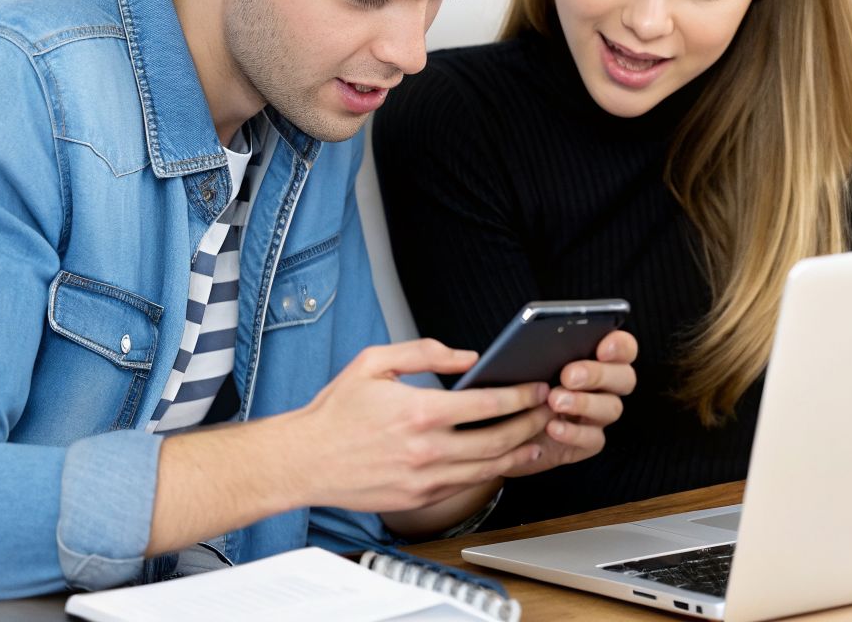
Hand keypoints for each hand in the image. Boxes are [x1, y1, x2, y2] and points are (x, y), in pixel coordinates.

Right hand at [283, 338, 553, 511]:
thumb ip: (425, 352)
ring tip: (538, 437)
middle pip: (499, 440)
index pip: (489, 405)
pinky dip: (490, 473)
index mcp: (420, 412)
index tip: (538, 388)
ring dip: (520, 452)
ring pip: (489, 469)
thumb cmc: (335, 412)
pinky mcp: (419, 499)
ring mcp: (424, 478)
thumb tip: (469, 356)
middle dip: (532, 423)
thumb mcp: (374, 362)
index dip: (522, 397)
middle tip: (549, 410)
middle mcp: (427, 449)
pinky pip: (466, 485)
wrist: (302, 461)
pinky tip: (503, 460)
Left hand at [503, 329, 639, 477]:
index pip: (625, 348)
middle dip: (599, 375)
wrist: (501, 428)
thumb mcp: (526, 364)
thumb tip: (544, 339)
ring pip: (612, 408)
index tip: (603, 348)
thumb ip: (543, 350)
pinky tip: (552, 426)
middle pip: (625, 378)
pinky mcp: (588, 442)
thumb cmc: (519, 386)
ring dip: (585, 403)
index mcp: (598, 359)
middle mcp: (606, 387)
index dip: (620, 347)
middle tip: (569, 376)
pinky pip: (593, 439)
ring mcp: (599, 416)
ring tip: (554, 401)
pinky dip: (573, 432)